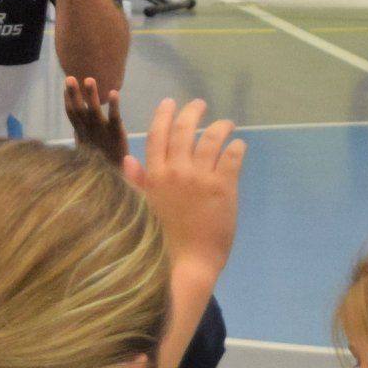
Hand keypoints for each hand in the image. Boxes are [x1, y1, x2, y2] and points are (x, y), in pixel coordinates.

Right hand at [65, 76, 127, 167]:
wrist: (113, 183)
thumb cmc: (101, 169)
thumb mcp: (87, 155)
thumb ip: (84, 141)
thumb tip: (77, 133)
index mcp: (82, 136)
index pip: (73, 116)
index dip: (68, 102)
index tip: (65, 88)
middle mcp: (89, 133)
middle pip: (79, 110)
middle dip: (74, 94)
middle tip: (69, 77)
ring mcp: (102, 133)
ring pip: (94, 111)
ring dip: (91, 95)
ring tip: (89, 79)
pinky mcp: (116, 135)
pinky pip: (114, 118)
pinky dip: (113, 106)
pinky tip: (114, 93)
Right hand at [123, 98, 243, 276]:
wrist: (186, 264)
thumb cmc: (161, 241)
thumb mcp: (142, 208)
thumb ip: (138, 183)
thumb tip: (128, 160)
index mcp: (155, 175)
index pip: (157, 135)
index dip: (164, 115)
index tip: (170, 103)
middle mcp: (176, 171)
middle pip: (184, 130)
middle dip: (192, 112)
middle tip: (200, 105)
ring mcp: (200, 178)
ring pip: (211, 139)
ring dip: (220, 127)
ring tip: (226, 124)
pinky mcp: (223, 187)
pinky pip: (231, 157)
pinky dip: (236, 147)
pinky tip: (238, 145)